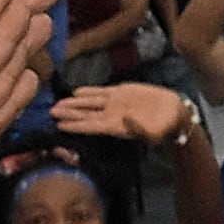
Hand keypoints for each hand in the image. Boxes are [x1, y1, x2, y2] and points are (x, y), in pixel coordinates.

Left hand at [50, 81, 192, 144]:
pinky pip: (100, 92)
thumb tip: (124, 118)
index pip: (90, 126)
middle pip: (85, 115)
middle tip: (50, 112)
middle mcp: (111, 116)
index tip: (58, 126)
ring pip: (89, 103)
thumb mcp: (154, 132)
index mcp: (116, 127)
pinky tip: (75, 91)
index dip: (75, 126)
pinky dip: (88, 92)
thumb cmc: (165, 127)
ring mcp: (114, 104)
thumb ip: (138, 127)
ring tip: (56, 104)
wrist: (174, 113)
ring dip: (73, 104)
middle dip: (68, 114)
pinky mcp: (121, 93)